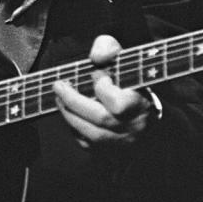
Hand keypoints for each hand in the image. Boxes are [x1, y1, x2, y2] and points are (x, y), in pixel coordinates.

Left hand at [52, 35, 154, 149]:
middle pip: (101, 119)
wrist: (144, 110)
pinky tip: (71, 114)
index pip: (118, 103)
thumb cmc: (131, 80)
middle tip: (58, 86)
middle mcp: (134, 127)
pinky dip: (75, 128)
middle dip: (74, 101)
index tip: (96, 73)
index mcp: (141, 104)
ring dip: (69, 114)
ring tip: (59, 98)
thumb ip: (108, 48)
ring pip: (92, 135)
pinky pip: (88, 144)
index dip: (103, 87)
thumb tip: (96, 58)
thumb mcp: (123, 56)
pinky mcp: (112, 153)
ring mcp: (123, 143)